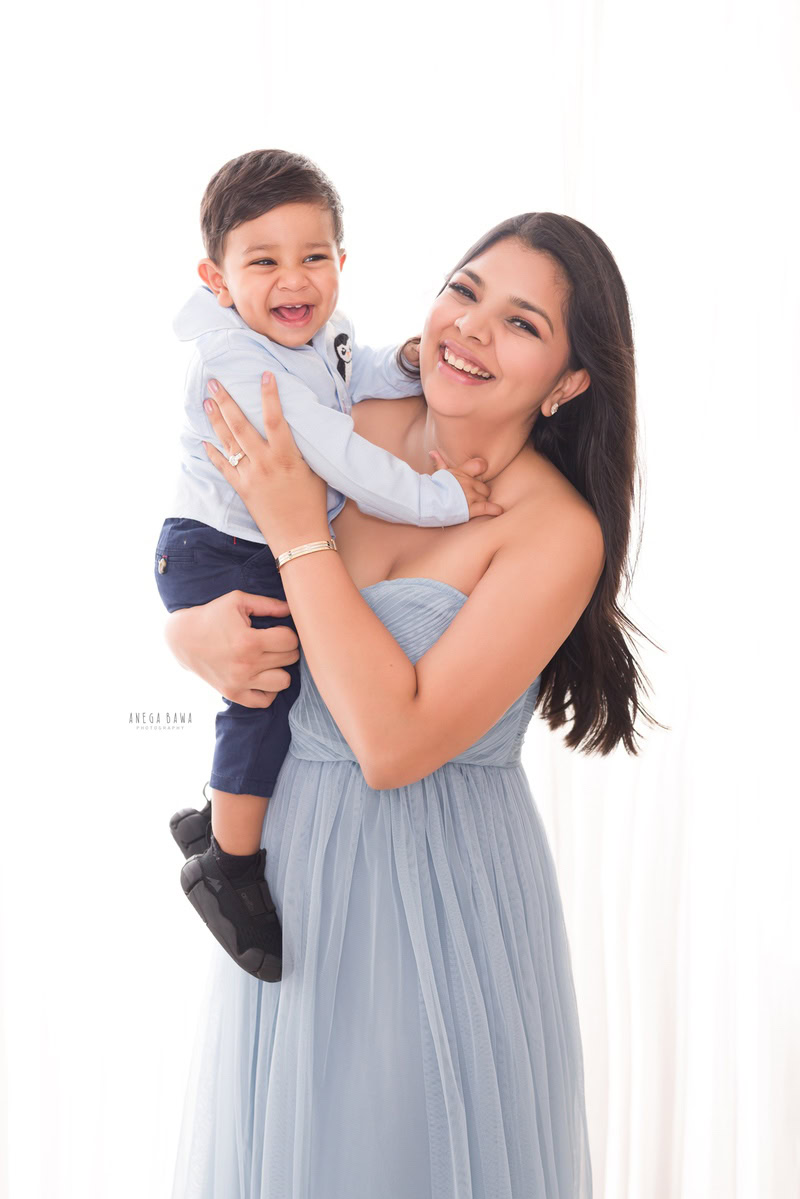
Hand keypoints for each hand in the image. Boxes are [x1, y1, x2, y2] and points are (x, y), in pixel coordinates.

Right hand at [165, 591, 299, 707]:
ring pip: (283, 682)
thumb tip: (292, 609)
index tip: (277, 630)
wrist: (182, 638)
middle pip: (290, 659)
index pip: (290, 640)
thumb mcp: (237, 601)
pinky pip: (265, 701)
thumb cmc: (212, 616)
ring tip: (270, 660)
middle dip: (286, 648)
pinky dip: (269, 690)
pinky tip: (263, 676)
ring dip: (281, 669)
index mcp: (248, 641)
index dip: (288, 632)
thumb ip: (268, 604)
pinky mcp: (233, 694)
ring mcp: (240, 682)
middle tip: (273, 642)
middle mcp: (246, 665)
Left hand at [202, 372, 328, 553]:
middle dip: (226, 401)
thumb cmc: (312, 505)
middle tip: (215, 382)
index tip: (263, 374)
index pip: (275, 418)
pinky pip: (223, 468)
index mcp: (287, 456)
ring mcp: (250, 476)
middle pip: (240, 425)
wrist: (299, 538)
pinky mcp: (242, 490)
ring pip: (228, 443)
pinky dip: (213, 453)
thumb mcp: (315, 472)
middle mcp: (265, 463)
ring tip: (206, 402)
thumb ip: (304, 449)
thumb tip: (301, 428)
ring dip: (215, 420)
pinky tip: (204, 441)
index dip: (269, 395)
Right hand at [428, 450, 503, 519]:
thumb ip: (439, 463)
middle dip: (480, 492)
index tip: (482, 471)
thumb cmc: (432, 488)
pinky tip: (498, 510)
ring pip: (485, 497)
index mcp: (461, 473)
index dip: (482, 468)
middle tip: (471, 496)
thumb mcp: (438, 474)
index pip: (479, 464)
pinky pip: (487, 507)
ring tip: (474, 506)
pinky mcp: (471, 509)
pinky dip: (494, 509)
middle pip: (484, 487)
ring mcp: (470, 496)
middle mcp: (468, 483)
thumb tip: (432, 452)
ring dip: (481, 502)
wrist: (427, 502)